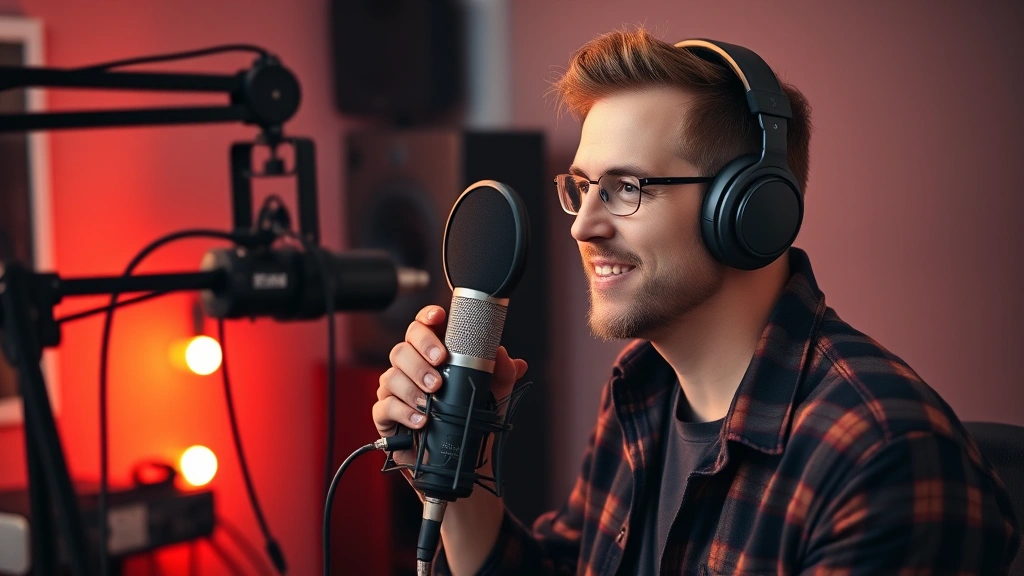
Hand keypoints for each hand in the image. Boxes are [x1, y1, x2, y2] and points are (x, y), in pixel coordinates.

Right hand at [372, 304, 527, 465]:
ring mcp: (396, 392)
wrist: (462, 463)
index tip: (438, 317)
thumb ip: (502, 375)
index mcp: (432, 358)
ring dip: (413, 385)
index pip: (423, 329)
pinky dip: (403, 411)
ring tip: (431, 399)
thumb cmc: (471, 423)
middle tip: (440, 366)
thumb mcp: (495, 398)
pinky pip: (384, 406)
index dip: (426, 318)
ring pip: (391, 375)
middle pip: (403, 347)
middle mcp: (410, 370)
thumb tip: (505, 356)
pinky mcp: (386, 417)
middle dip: (421, 353)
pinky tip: (421, 420)